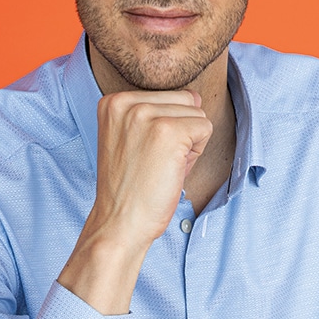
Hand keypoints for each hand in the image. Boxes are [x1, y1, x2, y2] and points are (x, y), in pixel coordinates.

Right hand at [58, 90, 211, 314]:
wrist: (119, 223)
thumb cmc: (130, 188)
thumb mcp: (132, 139)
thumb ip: (157, 114)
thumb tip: (196, 97)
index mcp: (112, 101)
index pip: (166, 96)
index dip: (165, 130)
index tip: (142, 155)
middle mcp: (126, 102)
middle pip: (184, 101)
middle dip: (181, 134)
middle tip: (154, 163)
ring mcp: (146, 114)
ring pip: (197, 115)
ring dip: (189, 145)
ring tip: (161, 167)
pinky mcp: (168, 131)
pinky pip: (205, 129)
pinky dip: (196, 154)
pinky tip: (172, 170)